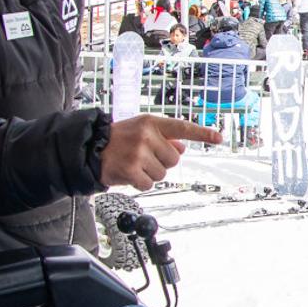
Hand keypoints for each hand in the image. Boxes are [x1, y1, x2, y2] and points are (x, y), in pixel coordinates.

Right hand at [101, 115, 220, 188]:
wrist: (89, 148)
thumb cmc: (117, 139)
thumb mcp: (141, 130)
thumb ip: (163, 138)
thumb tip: (182, 147)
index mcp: (151, 122)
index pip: (182, 127)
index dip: (202, 133)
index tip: (218, 138)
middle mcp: (146, 135)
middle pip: (174, 159)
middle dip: (162, 162)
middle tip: (143, 157)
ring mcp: (138, 152)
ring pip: (162, 174)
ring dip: (150, 173)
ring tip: (134, 164)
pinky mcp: (131, 169)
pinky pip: (149, 184)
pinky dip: (141, 183)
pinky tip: (129, 174)